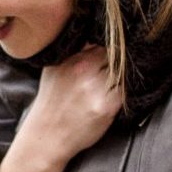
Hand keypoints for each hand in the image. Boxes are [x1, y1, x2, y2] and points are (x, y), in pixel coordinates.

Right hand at [24, 43, 122, 163]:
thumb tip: (93, 35)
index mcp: (72, 57)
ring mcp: (96, 87)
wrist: (46, 136)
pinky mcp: (106, 106)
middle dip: (117, 62)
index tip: (110, 56)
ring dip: (122, 77)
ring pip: (123, 72)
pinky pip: (125, 91)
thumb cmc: (51, 103)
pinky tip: (113, 97)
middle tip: (111, 74)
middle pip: (116, 55)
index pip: (103, 41)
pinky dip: (124, 92)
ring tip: (110, 87)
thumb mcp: (54, 69)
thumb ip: (73, 52)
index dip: (109, 48)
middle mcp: (84, 69)